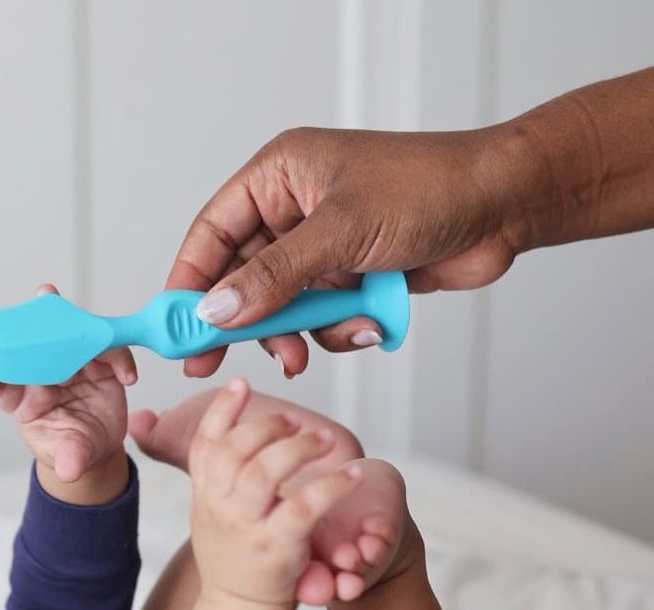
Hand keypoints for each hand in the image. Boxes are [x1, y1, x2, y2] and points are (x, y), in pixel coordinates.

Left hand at [0, 286, 136, 500]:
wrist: (98, 450)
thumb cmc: (71, 450)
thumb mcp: (69, 459)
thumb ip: (70, 460)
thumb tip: (71, 470)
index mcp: (23, 402)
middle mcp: (44, 377)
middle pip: (30, 346)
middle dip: (23, 323)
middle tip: (25, 302)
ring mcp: (71, 367)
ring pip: (67, 336)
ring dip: (65, 318)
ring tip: (51, 297)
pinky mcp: (99, 366)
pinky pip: (109, 351)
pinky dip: (119, 356)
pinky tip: (127, 376)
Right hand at [167, 125, 521, 377]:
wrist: (503, 206)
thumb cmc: (429, 190)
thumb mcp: (340, 233)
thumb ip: (274, 277)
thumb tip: (216, 311)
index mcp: (279, 176)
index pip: (211, 233)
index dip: (188, 282)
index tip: (174, 327)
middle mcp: (293, 210)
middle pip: (239, 278)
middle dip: (239, 322)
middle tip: (213, 363)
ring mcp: (321, 247)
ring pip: (279, 306)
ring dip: (293, 333)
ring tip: (304, 353)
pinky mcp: (347, 277)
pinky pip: (319, 318)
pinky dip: (335, 331)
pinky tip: (363, 326)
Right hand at [187, 378, 361, 605]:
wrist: (239, 608)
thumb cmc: (233, 555)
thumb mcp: (211, 511)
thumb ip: (215, 474)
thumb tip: (220, 429)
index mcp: (203, 494)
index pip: (205, 443)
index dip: (222, 410)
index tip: (242, 382)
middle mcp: (218, 508)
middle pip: (237, 451)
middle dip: (269, 427)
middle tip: (298, 421)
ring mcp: (245, 527)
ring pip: (266, 471)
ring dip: (299, 448)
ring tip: (325, 440)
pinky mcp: (276, 547)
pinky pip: (305, 505)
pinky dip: (333, 486)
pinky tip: (353, 475)